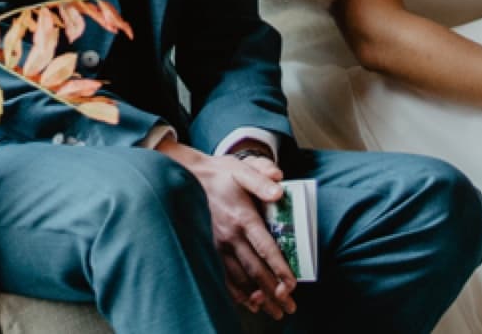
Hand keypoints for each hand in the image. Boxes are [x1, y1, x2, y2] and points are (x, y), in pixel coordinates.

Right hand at [157, 139, 295, 320]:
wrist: (188, 176)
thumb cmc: (220, 174)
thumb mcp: (241, 170)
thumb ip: (261, 178)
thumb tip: (279, 189)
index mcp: (242, 217)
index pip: (265, 248)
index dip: (280, 268)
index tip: (292, 285)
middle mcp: (230, 236)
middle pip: (255, 270)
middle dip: (274, 292)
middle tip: (289, 307)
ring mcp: (217, 245)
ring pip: (241, 278)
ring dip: (258, 297)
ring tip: (274, 311)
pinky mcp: (209, 249)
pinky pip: (224, 277)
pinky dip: (237, 294)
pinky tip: (249, 302)